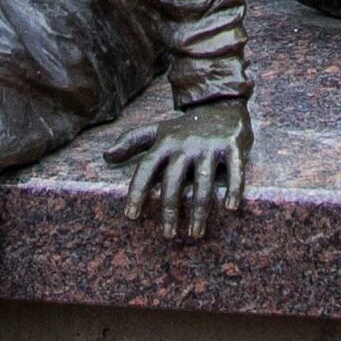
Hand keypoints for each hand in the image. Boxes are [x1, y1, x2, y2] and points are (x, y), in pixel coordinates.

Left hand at [109, 102, 247, 244]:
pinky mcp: (231, 146)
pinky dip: (234, 189)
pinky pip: (234, 171)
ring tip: (195, 234)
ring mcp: (209, 146)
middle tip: (167, 235)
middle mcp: (185, 145)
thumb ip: (131, 142)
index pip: (146, 168)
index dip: (137, 192)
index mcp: (165, 143)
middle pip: (173, 181)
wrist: (221, 105)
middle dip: (168, 209)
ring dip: (199, 211)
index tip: (131, 216)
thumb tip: (105, 156)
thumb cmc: (185, 127)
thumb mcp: (157, 131)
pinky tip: (231, 208)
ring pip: (202, 183)